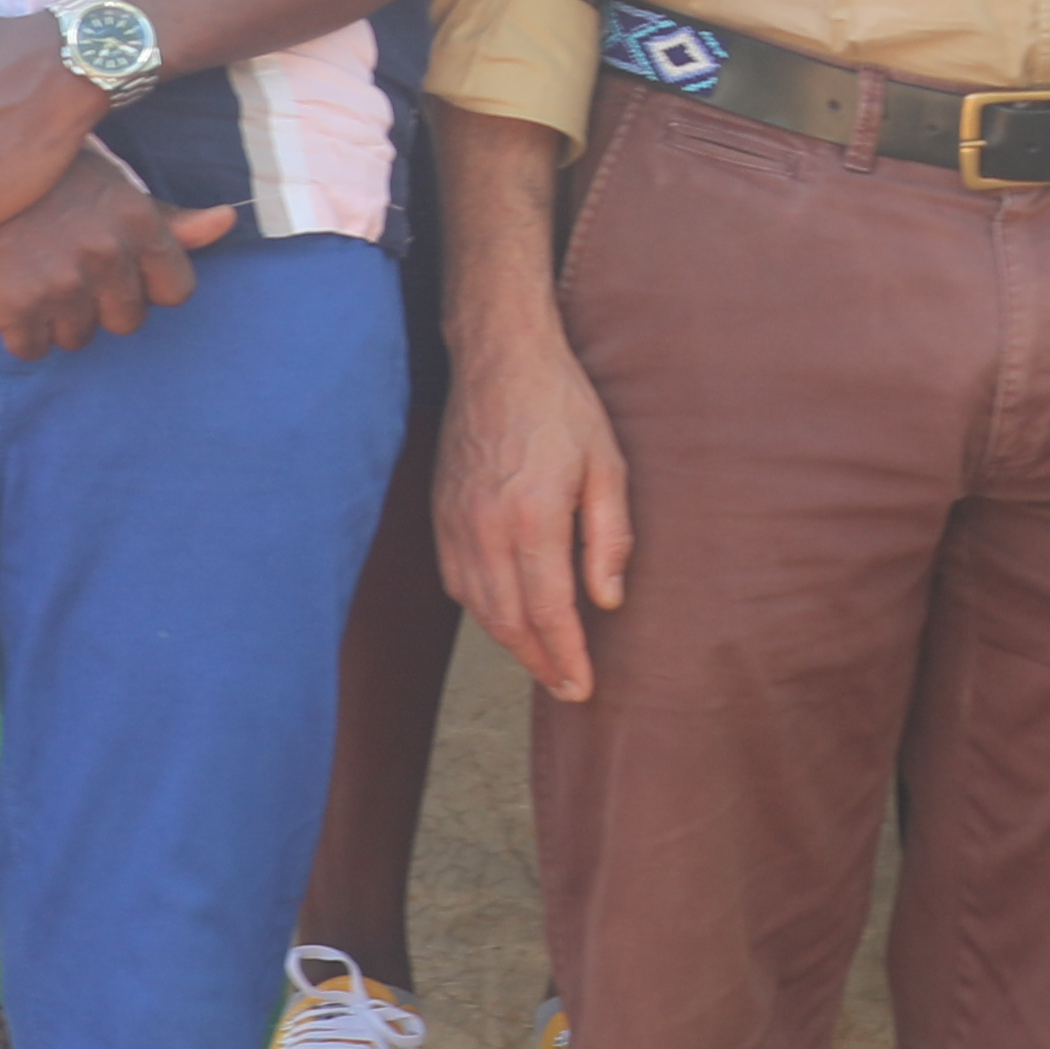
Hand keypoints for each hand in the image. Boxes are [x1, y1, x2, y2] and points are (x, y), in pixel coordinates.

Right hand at [0, 149, 229, 357]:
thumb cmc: (47, 181)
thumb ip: (170, 220)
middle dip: (101, 303)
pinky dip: (18, 331)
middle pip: (127, 321)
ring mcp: (57, 284)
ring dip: (58, 318)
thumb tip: (229, 221)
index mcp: (136, 222)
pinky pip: (30, 349)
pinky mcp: (9, 308)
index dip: (148, 284)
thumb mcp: (114, 186)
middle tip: (66, 268)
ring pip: (78, 338)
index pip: (175, 292)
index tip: (120, 268)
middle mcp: (103, 255)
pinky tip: (6, 291)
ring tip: (34, 275)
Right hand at [433, 319, 636, 702]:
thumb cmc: (562, 406)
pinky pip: (458, 583)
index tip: (584, 687)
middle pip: (509, 622)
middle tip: (568, 688)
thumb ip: (609, 537)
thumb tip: (608, 600)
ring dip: (511, 642)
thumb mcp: (607, 465)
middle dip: (541, 663)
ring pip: (480, 608)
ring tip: (544, 662)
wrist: (499, 359)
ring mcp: (455, 525)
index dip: (566, 657)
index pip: (548, 612)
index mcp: (532, 520)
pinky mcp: (440, 515)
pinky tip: (506, 617)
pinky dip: (483, 611)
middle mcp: (485, 531)